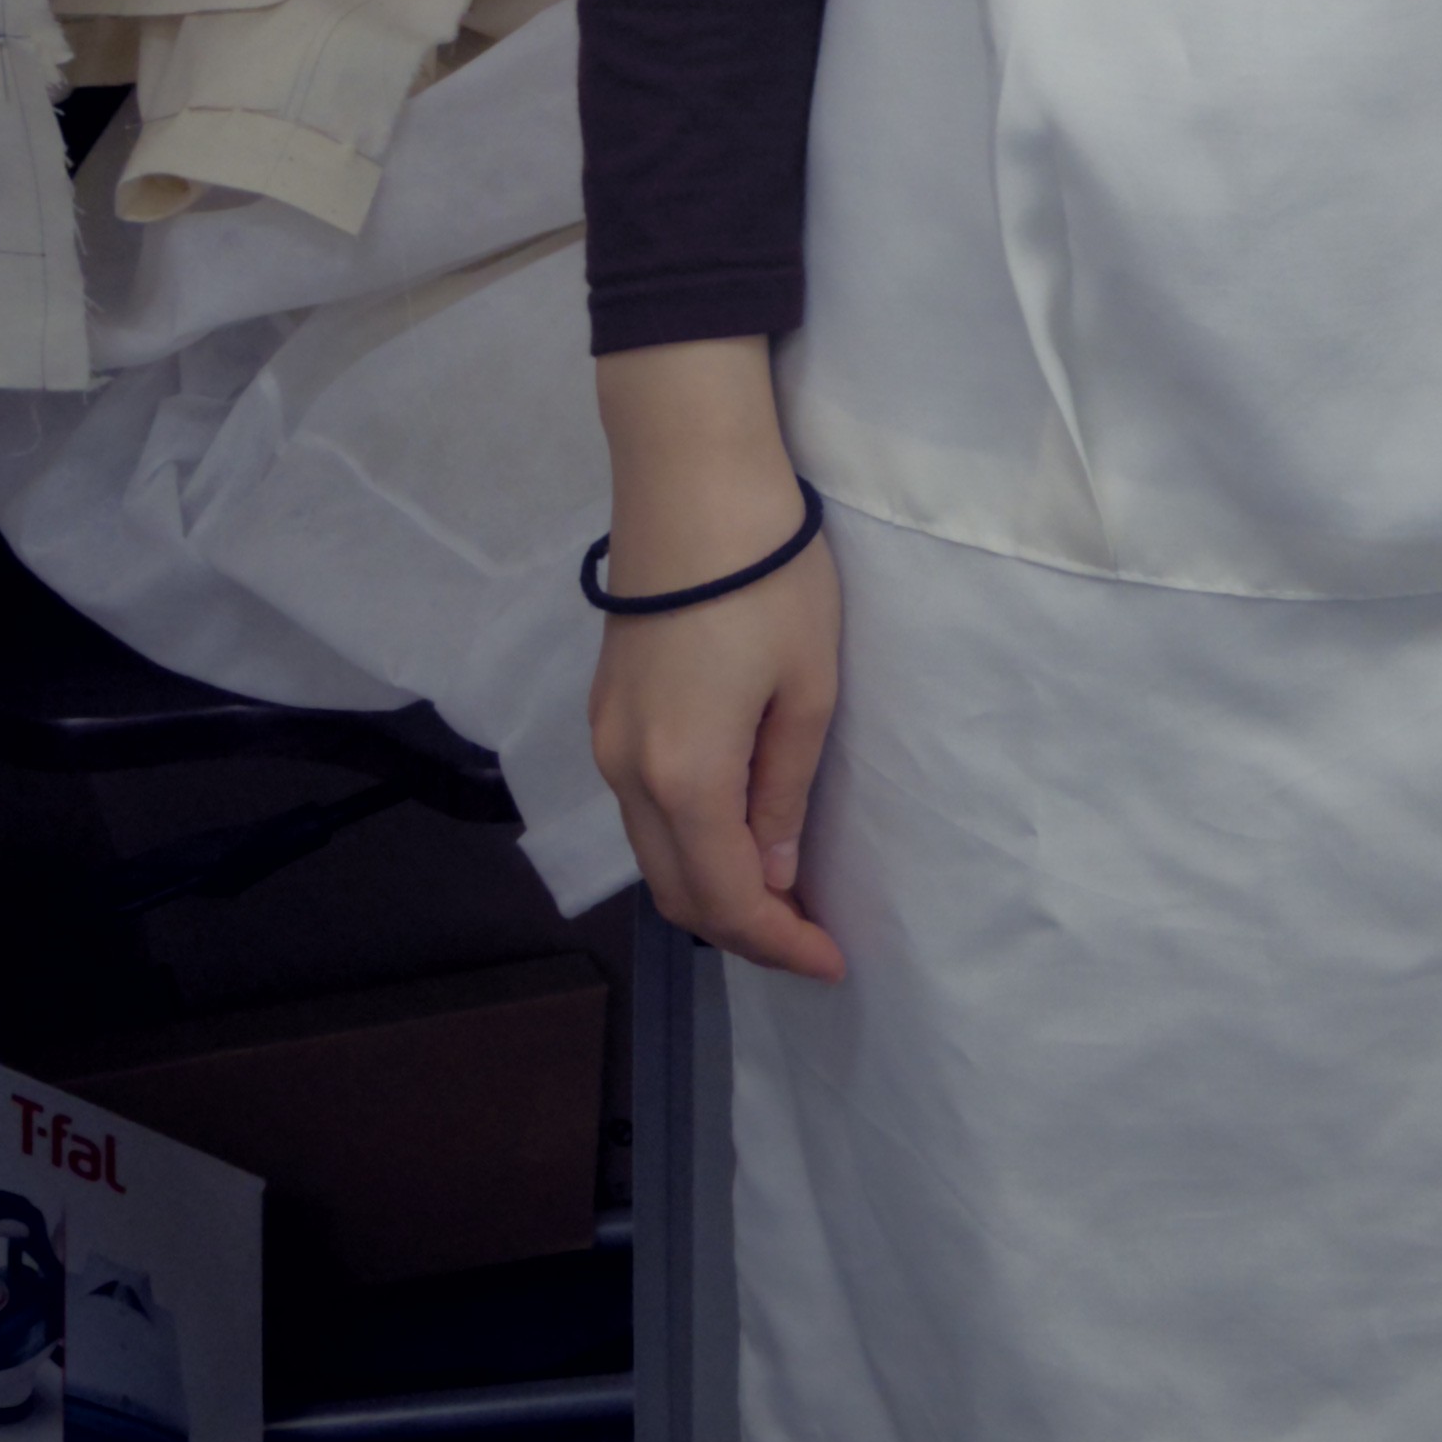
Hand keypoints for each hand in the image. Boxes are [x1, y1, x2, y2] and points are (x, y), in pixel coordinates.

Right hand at [589, 341, 845, 984]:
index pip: (728, 899)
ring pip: (653, 852)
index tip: (835, 961)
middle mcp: (627, 774)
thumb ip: (784, 790)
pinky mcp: (605, 708)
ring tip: (781, 894)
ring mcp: (606, 739)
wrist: (691, 480)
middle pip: (677, 890)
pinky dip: (686, 842)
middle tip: (811, 937)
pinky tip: (733, 834)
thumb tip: (775, 869)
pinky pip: (641, 809)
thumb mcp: (808, 689)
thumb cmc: (771, 578)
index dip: (781, 943)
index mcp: (685, 778)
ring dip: (711, 887)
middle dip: (743, 928)